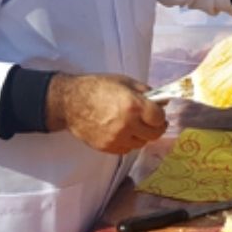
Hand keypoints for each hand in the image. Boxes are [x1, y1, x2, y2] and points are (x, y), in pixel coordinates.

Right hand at [45, 74, 166, 154]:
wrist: (69, 102)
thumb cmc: (97, 88)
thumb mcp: (125, 82)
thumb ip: (146, 92)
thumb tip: (162, 102)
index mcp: (133, 106)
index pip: (159, 118)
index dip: (160, 116)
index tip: (157, 113)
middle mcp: (127, 124)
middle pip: (154, 134)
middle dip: (156, 128)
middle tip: (152, 122)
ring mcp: (116, 138)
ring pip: (141, 143)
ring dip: (141, 135)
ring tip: (134, 125)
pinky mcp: (107, 147)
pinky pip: (126, 149)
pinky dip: (128, 142)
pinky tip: (122, 131)